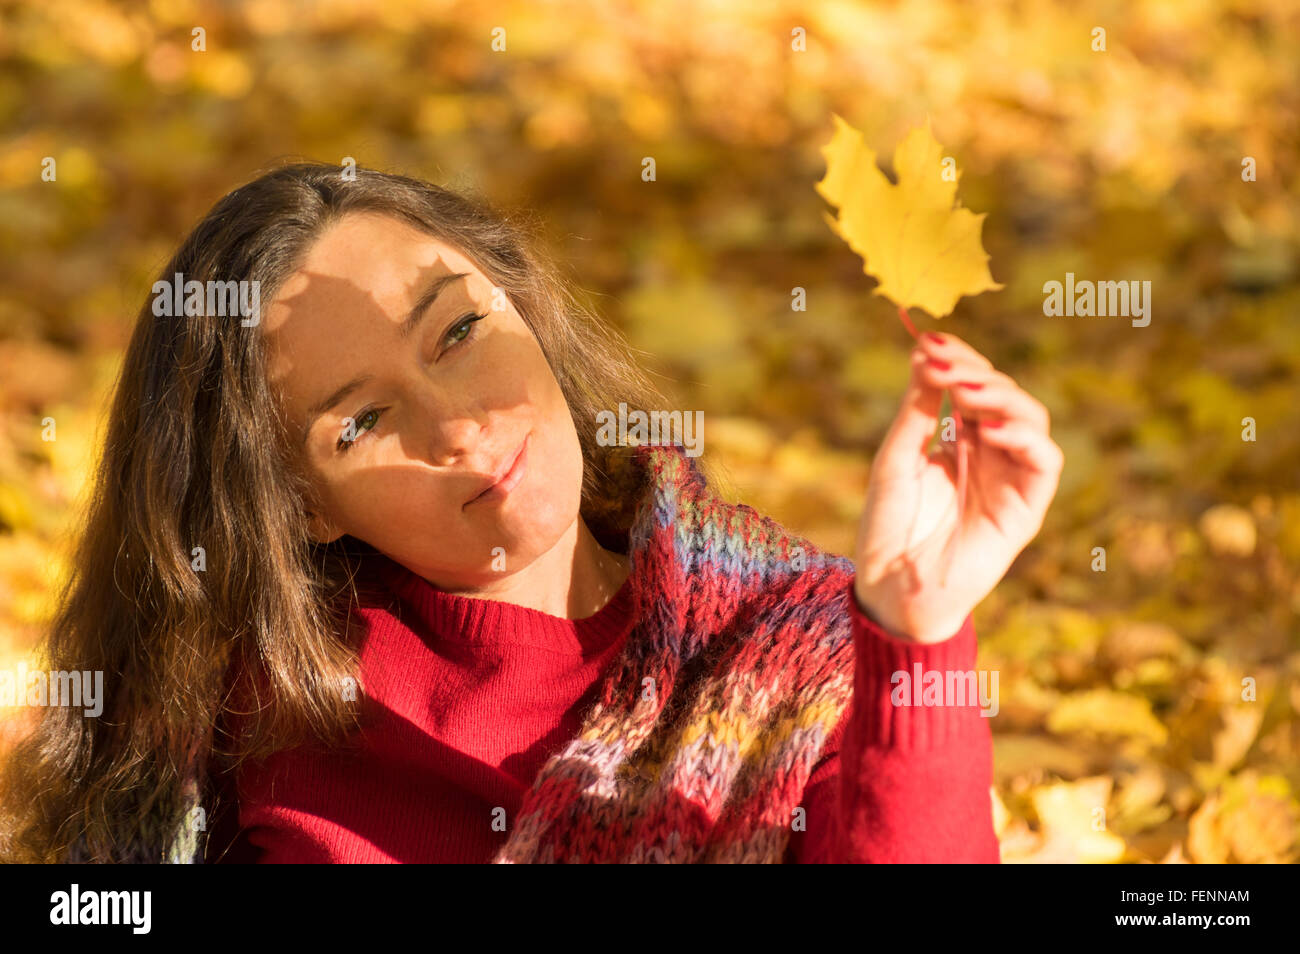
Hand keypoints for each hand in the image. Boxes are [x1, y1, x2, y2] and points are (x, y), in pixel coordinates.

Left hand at [852, 332, 1063, 642]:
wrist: (891, 589)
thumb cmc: (888, 528)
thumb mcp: (896, 459)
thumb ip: (917, 411)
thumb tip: (926, 355)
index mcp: (960, 442)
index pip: (972, 386)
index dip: (957, 360)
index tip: (928, 340)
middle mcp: (991, 455)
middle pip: (1002, 395)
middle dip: (974, 370)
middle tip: (941, 359)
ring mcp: (1011, 479)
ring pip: (1030, 419)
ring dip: (1001, 396)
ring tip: (963, 387)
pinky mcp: (1026, 509)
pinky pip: (1044, 463)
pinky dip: (1026, 437)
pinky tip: (992, 426)